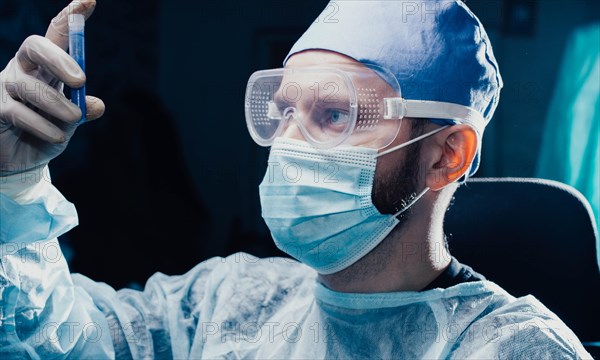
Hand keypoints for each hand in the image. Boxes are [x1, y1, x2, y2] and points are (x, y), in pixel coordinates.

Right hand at [0, 0, 104, 175]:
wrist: (22, 160)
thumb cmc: (48, 132)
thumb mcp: (70, 120)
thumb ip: (83, 109)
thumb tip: (97, 105)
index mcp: (46, 65)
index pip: (57, 34)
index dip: (70, 17)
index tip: (89, 1)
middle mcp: (23, 68)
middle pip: (35, 47)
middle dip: (59, 58)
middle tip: (81, 80)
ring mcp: (7, 86)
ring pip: (31, 86)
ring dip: (58, 104)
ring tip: (74, 117)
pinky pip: (20, 112)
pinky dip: (44, 125)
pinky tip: (56, 135)